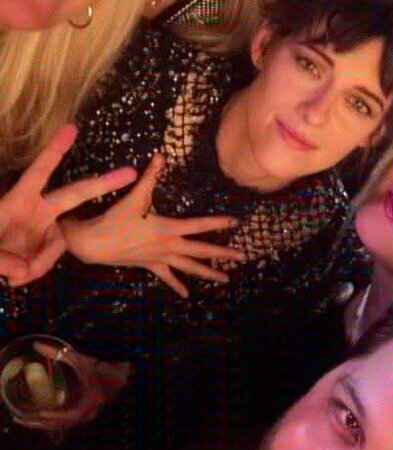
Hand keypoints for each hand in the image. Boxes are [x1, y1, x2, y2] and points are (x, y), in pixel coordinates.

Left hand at [0, 124, 136, 288]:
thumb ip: (2, 260)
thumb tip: (20, 271)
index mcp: (19, 200)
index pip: (40, 171)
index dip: (55, 149)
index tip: (71, 127)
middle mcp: (35, 211)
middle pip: (74, 194)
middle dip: (102, 183)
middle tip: (130, 172)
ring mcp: (41, 230)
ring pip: (59, 243)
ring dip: (39, 262)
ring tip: (12, 275)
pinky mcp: (41, 249)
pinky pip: (48, 261)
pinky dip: (33, 271)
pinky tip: (14, 277)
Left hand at [13, 341, 131, 432]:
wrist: (123, 376)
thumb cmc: (103, 369)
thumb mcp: (82, 360)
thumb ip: (60, 353)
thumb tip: (37, 345)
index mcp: (89, 403)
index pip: (70, 416)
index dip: (55, 416)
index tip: (41, 413)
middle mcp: (87, 413)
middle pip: (61, 425)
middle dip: (41, 423)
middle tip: (21, 418)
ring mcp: (86, 415)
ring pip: (62, 424)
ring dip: (44, 423)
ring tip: (25, 418)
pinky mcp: (83, 413)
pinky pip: (65, 420)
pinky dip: (52, 419)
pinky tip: (41, 414)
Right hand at [62, 153, 240, 297]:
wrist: (93, 244)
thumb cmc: (115, 218)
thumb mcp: (134, 196)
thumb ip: (150, 176)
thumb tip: (161, 155)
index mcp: (168, 229)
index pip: (200, 225)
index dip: (218, 222)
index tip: (236, 222)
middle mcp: (168, 246)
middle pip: (201, 251)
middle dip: (222, 254)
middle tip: (242, 258)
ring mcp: (160, 258)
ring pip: (189, 267)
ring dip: (207, 273)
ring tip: (225, 280)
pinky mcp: (149, 266)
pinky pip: (167, 277)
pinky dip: (177, 285)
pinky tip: (186, 295)